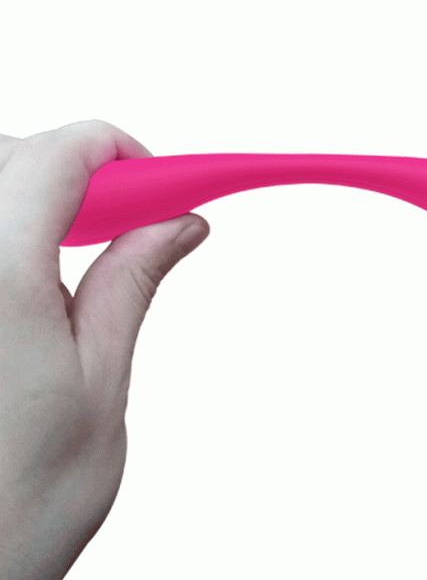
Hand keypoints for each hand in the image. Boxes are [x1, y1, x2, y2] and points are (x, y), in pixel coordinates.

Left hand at [0, 120, 209, 578]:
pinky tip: (26, 275)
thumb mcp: (101, 384)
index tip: (158, 181)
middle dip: (76, 169)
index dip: (118, 150)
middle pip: (9, 154)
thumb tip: (179, 226)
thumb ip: (132, 283)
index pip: (58, 156)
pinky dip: (7, 226)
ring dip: (35, 194)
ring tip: (74, 251)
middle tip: (123, 220)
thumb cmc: (18, 505)